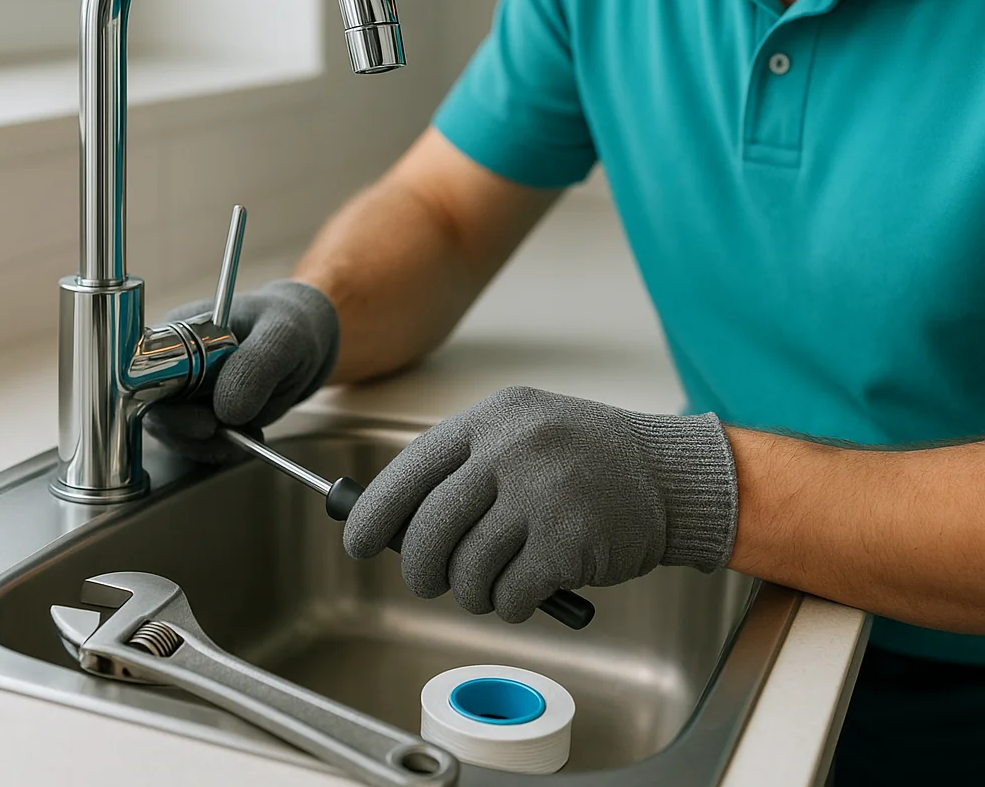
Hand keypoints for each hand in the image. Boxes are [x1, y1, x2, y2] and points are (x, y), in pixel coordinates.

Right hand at [144, 280, 338, 462]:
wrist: (308, 340)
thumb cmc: (290, 322)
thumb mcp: (284, 335)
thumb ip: (256, 365)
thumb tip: (226, 410)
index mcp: (180, 330)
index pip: (145, 371)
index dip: (163, 401)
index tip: (203, 424)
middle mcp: (173, 362)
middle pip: (155, 409)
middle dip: (188, 434)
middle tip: (229, 440)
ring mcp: (185, 391)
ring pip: (174, 433)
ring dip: (208, 446)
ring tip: (250, 437)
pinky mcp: (201, 414)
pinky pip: (197, 442)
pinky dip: (220, 449)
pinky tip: (248, 439)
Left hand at [343, 385, 736, 621]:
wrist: (666, 474)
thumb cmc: (584, 460)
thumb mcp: (521, 434)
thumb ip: (464, 469)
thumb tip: (397, 527)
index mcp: (491, 420)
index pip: (411, 470)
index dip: (376, 512)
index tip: (357, 541)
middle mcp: (510, 451)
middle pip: (429, 531)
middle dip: (421, 569)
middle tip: (430, 581)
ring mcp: (539, 495)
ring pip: (466, 572)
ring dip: (473, 591)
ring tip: (498, 579)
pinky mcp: (566, 543)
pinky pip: (509, 596)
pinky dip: (512, 603)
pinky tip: (532, 587)